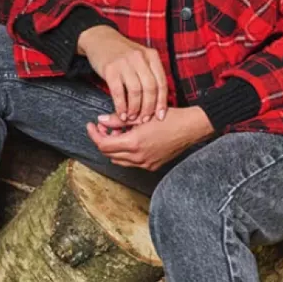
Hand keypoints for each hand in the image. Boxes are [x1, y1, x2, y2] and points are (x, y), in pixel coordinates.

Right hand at [78, 25, 168, 123]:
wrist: (100, 39)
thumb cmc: (123, 53)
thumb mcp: (141, 58)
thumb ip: (150, 73)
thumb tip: (159, 100)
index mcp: (151, 56)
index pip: (161, 82)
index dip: (162, 102)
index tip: (160, 116)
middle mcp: (140, 58)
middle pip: (150, 88)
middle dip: (148, 108)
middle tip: (145, 119)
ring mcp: (125, 62)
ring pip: (135, 91)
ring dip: (135, 108)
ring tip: (132, 117)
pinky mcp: (110, 69)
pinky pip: (118, 92)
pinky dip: (121, 106)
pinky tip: (122, 113)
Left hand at [86, 106, 214, 170]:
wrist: (191, 128)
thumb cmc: (169, 117)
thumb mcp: (141, 115)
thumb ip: (118, 119)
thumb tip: (100, 120)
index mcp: (134, 143)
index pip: (103, 144)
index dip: (94, 134)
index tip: (91, 125)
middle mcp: (138, 157)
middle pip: (109, 154)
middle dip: (102, 140)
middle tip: (103, 127)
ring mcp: (146, 164)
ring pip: (119, 160)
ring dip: (114, 148)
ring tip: (118, 133)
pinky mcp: (152, 166)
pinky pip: (132, 162)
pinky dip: (126, 153)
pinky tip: (131, 140)